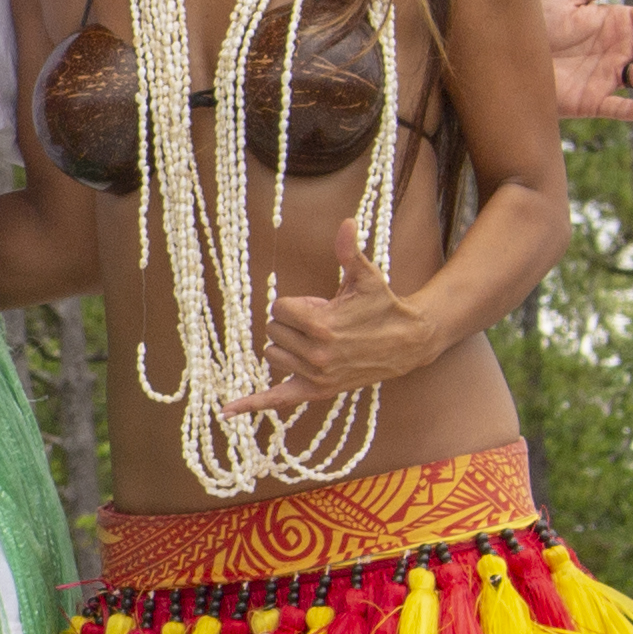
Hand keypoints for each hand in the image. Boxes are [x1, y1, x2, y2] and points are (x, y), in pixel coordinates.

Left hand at [228, 246, 432, 411]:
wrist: (406, 342)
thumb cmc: (383, 305)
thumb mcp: (366, 277)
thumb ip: (348, 252)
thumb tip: (345, 222)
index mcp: (322, 325)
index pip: (278, 309)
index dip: (295, 303)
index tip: (320, 305)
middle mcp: (316, 354)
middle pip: (273, 331)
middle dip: (292, 323)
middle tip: (324, 323)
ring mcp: (316, 376)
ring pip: (272, 355)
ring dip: (287, 346)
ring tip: (318, 342)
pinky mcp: (316, 392)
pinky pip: (277, 400)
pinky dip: (250, 404)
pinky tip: (226, 411)